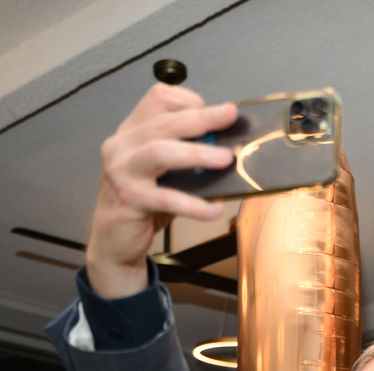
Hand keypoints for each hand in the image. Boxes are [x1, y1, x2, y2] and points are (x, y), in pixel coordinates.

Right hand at [86, 84, 237, 297]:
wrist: (115, 240)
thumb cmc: (145, 203)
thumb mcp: (166, 172)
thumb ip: (187, 155)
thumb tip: (228, 147)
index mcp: (132, 132)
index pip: (158, 99)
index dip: (190, 102)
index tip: (218, 113)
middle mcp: (122, 146)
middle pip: (163, 122)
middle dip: (202, 118)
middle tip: (230, 118)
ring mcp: (121, 171)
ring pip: (159, 151)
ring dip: (196, 153)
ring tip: (225, 159)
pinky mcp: (128, 198)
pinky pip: (165, 198)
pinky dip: (193, 204)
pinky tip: (213, 209)